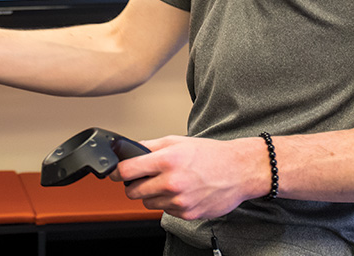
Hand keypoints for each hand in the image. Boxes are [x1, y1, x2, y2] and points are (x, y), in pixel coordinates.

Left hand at [114, 135, 270, 219]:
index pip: (127, 171)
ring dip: (151, 194)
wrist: (238, 171)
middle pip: (133, 191)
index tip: (115, 172)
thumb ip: (150, 146)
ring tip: (167, 182)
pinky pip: (165, 210)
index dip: (117, 171)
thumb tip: (128, 149)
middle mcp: (171, 182)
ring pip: (148, 203)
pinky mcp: (187, 213)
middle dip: (134, 184)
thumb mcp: (178, 141)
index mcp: (167, 160)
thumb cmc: (210, 155)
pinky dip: (168, 202)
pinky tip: (180, 191)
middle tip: (144, 177)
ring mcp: (179, 200)